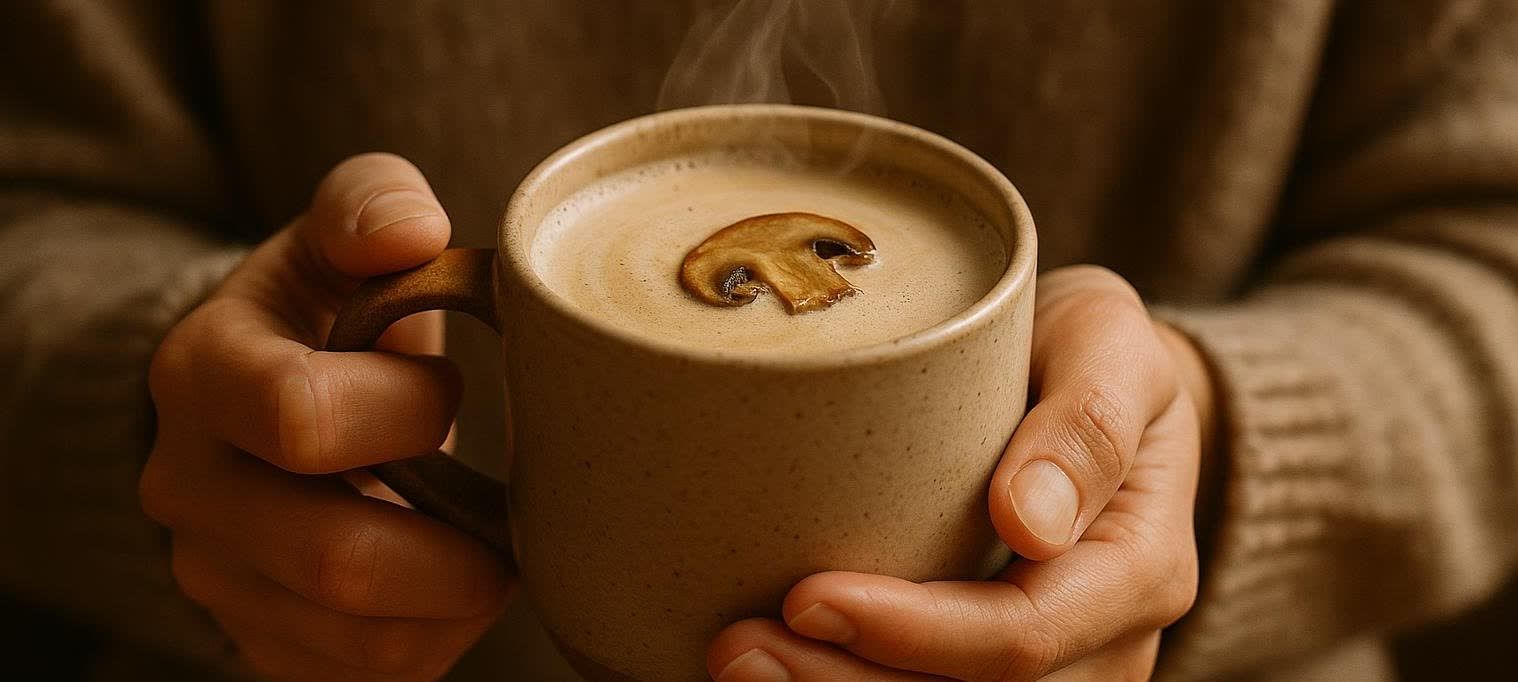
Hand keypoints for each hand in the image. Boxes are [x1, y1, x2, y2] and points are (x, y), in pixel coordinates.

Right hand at [141, 153, 510, 680]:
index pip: (303, 416)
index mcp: (202, 374)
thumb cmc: (323, 305)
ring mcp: (219, 576)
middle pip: (335, 560)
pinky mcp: (261, 639)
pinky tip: (451, 581)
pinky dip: (439, 638)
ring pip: (363, 638)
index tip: (450, 390)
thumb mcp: (337, 234)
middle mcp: (189, 489)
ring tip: (494, 547)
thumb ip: (371, 205)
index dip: (410, 410)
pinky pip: (370, 674)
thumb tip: (411, 233)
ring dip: (461, 601)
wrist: (264, 396)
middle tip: (513, 512)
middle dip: (458, 545)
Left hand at [708, 266, 1211, 680]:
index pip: (1023, 634)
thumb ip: (1089, 419)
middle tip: (736, 647)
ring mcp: (1059, 669)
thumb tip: (1029, 522)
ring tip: (738, 662)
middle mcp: (1107, 643)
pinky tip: (778, 665)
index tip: (807, 597)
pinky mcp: (992, 668)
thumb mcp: (1108, 341)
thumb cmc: (1090, 352)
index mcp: (1138, 568)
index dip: (915, 634)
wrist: (1097, 385)